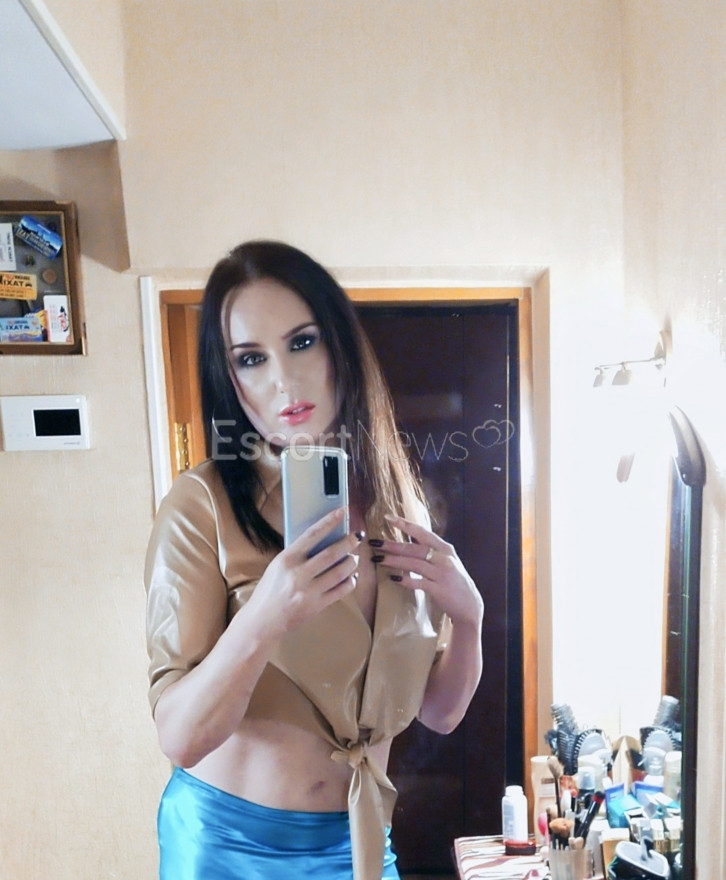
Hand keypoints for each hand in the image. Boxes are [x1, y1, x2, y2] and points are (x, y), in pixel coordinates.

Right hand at [246, 508, 361, 634]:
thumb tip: (324, 540)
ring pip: (340, 572)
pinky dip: (350, 581)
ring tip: (354, 557)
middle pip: (331, 553)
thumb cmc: (269, 590)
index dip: (330, 521)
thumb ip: (298, 554)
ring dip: (351, 562)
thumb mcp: (278, 566)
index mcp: (286, 559)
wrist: (262, 621)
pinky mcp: (316, 606)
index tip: (342, 511)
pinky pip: (341, 590)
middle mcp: (298, 574)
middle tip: (357, 536)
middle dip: (349, 542)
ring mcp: (308, 592)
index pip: (312, 534)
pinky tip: (351, 576)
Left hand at [370, 514, 482, 625]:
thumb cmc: (453, 579)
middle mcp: (444, 558)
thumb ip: (429, 549)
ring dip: (394, 561)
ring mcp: (442, 574)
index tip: (387, 517)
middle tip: (374, 542)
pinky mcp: (439, 589)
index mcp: (445, 548)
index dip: (404, 524)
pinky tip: (393, 578)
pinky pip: (419, 583)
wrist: (469, 604)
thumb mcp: (445, 560)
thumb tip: (409, 535)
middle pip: (414, 548)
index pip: (422, 532)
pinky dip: (406, 580)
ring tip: (378, 559)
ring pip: (414, 564)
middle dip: (392, 545)